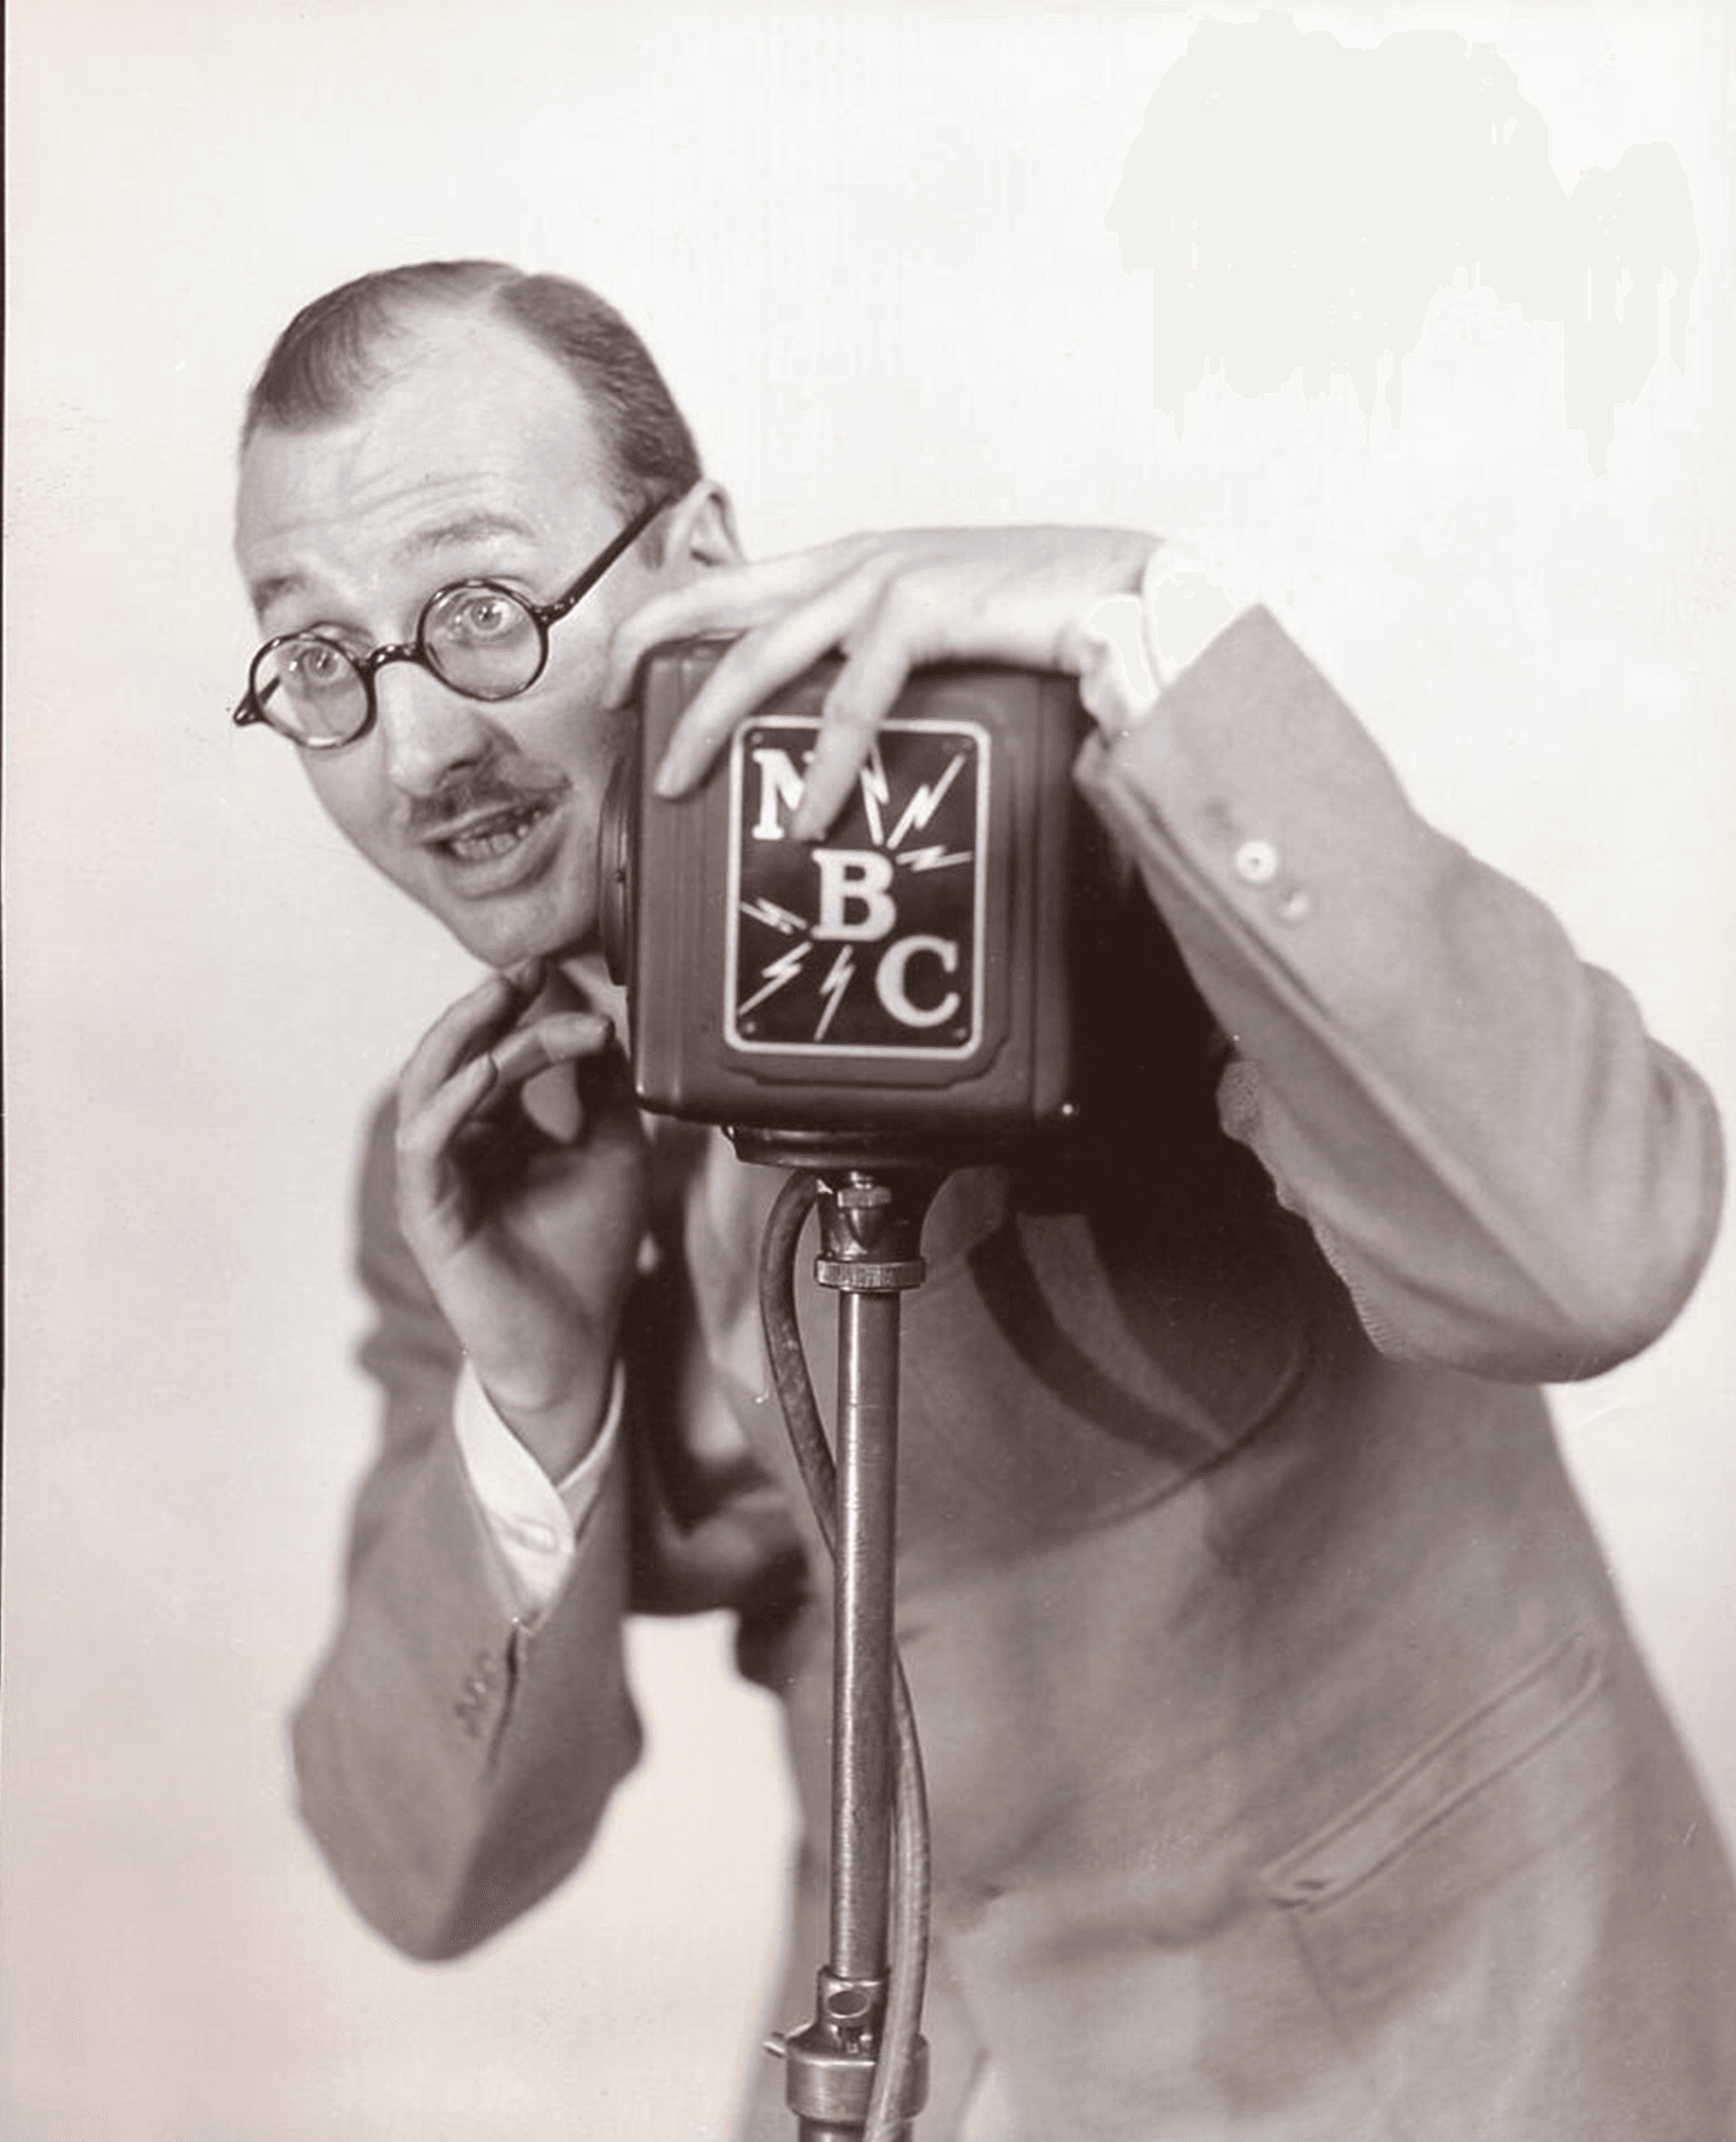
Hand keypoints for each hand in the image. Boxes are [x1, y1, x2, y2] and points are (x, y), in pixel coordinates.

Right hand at [394, 962, 648, 1480]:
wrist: (579, 1344)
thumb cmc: (589, 1254)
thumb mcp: (611, 1151)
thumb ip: (603, 1090)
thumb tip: (606, 1023)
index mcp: (493, 1128)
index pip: (496, 1050)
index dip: (523, 1010)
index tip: (564, 977)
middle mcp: (457, 1145)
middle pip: (455, 1055)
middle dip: (485, 1007)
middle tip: (524, 970)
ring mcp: (436, 1177)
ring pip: (430, 1086)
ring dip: (466, 1038)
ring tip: (503, 1000)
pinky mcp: (427, 1214)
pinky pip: (424, 1145)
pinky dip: (449, 1102)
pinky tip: (486, 1073)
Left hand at [604, 525, 1155, 836]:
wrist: (1126, 582)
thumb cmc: (1040, 615)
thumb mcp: (938, 632)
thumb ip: (881, 663)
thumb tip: (833, 727)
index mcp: (849, 561)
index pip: (729, 581)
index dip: (662, 620)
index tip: (618, 673)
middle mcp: (852, 560)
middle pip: (716, 605)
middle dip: (646, 656)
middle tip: (605, 712)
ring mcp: (883, 579)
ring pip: (761, 653)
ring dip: (710, 723)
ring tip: (681, 783)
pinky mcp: (923, 609)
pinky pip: (853, 698)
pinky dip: (828, 762)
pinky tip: (811, 809)